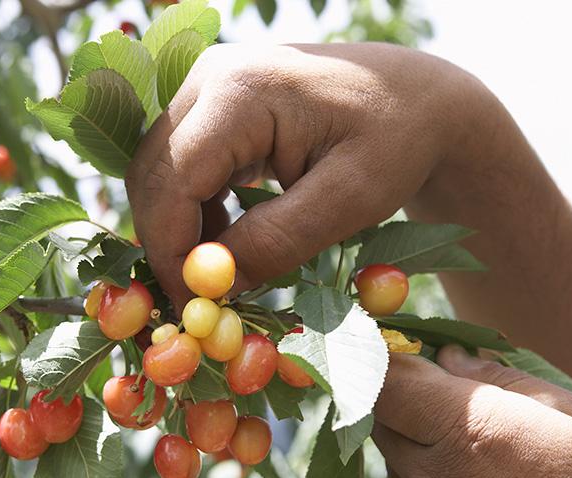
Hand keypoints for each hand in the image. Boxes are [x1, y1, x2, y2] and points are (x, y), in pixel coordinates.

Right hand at [126, 41, 571, 414]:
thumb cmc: (396, 141)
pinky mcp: (213, 102)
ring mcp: (208, 85)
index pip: (174, 180)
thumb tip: (217, 285)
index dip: (171, 249)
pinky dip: (191, 210)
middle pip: (153, 175)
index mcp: (241, 91)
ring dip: (177, 229)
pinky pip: (179, 164)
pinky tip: (225, 241)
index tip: (190, 306)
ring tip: (217, 275)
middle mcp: (210, 77)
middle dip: (167, 244)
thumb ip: (280, 239)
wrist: (418, 97)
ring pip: (158, 171)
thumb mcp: (349, 199)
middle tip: (197, 303)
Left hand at [373, 346, 571, 477]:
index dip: (391, 357)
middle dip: (408, 398)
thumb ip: (512, 383)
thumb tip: (455, 359)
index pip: (384, 378)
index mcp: (469, 432)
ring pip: (400, 465)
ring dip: (424, 446)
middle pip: (382, 419)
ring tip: (489, 455)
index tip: (417, 350)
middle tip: (458, 396)